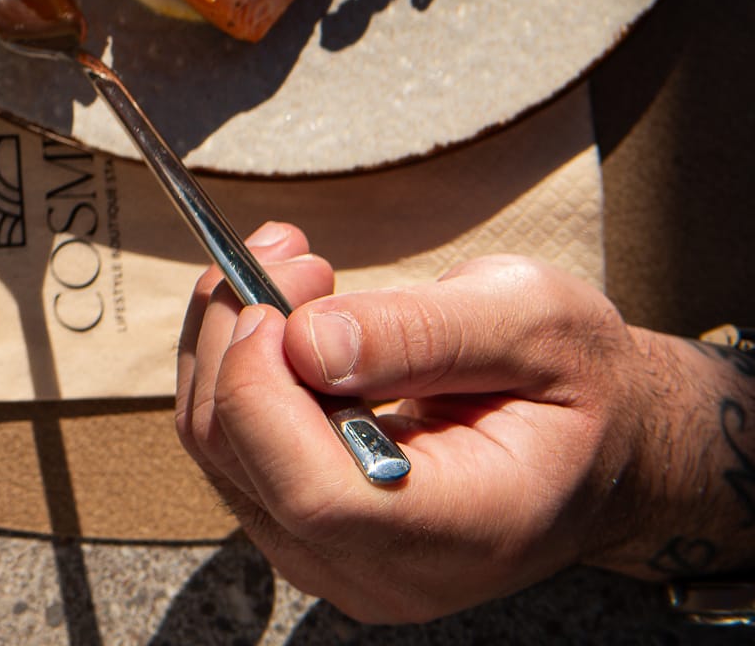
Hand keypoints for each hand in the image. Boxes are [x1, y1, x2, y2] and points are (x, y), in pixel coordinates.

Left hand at [173, 223, 722, 622]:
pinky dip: (237, 367)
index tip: (280, 297)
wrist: (605, 445)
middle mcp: (390, 572)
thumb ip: (424, 332)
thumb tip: (307, 340)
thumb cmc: (580, 383)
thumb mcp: (536, 322)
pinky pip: (230, 448)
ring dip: (229, 340)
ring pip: (218, 447)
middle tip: (288, 251)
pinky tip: (282, 315)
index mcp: (468, 531)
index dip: (265, 389)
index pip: (315, 493)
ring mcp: (340, 564)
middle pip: (243, 459)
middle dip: (238, 334)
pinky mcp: (307, 532)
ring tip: (295, 267)